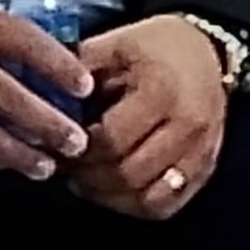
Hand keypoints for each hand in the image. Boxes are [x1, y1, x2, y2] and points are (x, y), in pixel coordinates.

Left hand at [69, 14, 229, 218]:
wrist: (208, 49)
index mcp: (161, 92)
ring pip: (150, 199)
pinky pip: (169, 204)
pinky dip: (137, 205)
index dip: (79, 152)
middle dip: (90, 178)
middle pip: (130, 174)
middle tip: (67, 169)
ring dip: (111, 197)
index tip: (58, 148)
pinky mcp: (207, 167)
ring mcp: (202, 151)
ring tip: (87, 183)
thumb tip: (42, 104)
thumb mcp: (114, 44)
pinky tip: (115, 192)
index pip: (112, 141)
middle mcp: (187, 126)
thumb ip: (78, 73)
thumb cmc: (155, 46)